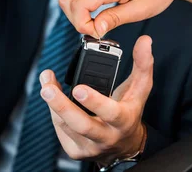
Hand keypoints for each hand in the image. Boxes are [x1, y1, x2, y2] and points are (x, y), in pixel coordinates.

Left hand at [39, 35, 153, 163]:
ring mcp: (90, 147)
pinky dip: (54, 113)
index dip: (94, 102)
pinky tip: (54, 99)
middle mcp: (106, 137)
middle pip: (81, 125)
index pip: (110, 113)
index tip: (78, 88)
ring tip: (46, 84)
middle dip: (62, 106)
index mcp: (123, 121)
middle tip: (48, 89)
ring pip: (66, 126)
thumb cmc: (130, 112)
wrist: (124, 145)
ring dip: (53, 104)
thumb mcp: (140, 89)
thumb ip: (142, 64)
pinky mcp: (76, 152)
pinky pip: (60, 131)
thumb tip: (145, 40)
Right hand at [58, 0, 189, 37]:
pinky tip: (97, 12)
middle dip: (77, 21)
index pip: (79, 5)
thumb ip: (116, 18)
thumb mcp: (142, 9)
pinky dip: (81, 6)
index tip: (98, 33)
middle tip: (97, 29)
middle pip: (68, 1)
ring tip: (98, 22)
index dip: (83, 25)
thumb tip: (96, 29)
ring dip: (78, 13)